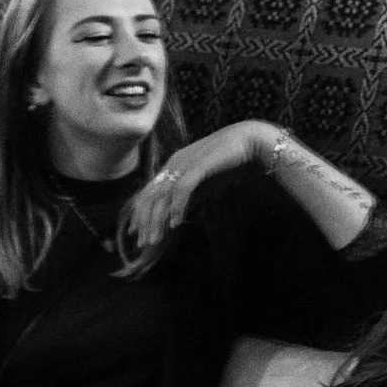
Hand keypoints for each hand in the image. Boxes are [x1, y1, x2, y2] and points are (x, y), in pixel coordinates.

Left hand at [127, 121, 272, 250]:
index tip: (137, 234)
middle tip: (145, 243)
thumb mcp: (202, 185)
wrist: (249, 143)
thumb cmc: (227, 165)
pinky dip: (177, 207)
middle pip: (150, 196)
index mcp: (172, 166)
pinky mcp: (199, 165)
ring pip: (162, 195)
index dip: (140, 214)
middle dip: (145, 222)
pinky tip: (176, 224)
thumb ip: (188, 198)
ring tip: (156, 240)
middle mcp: (174, 163)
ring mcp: (186, 163)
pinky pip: (182, 189)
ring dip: (157, 220)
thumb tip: (176, 218)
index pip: (148, 192)